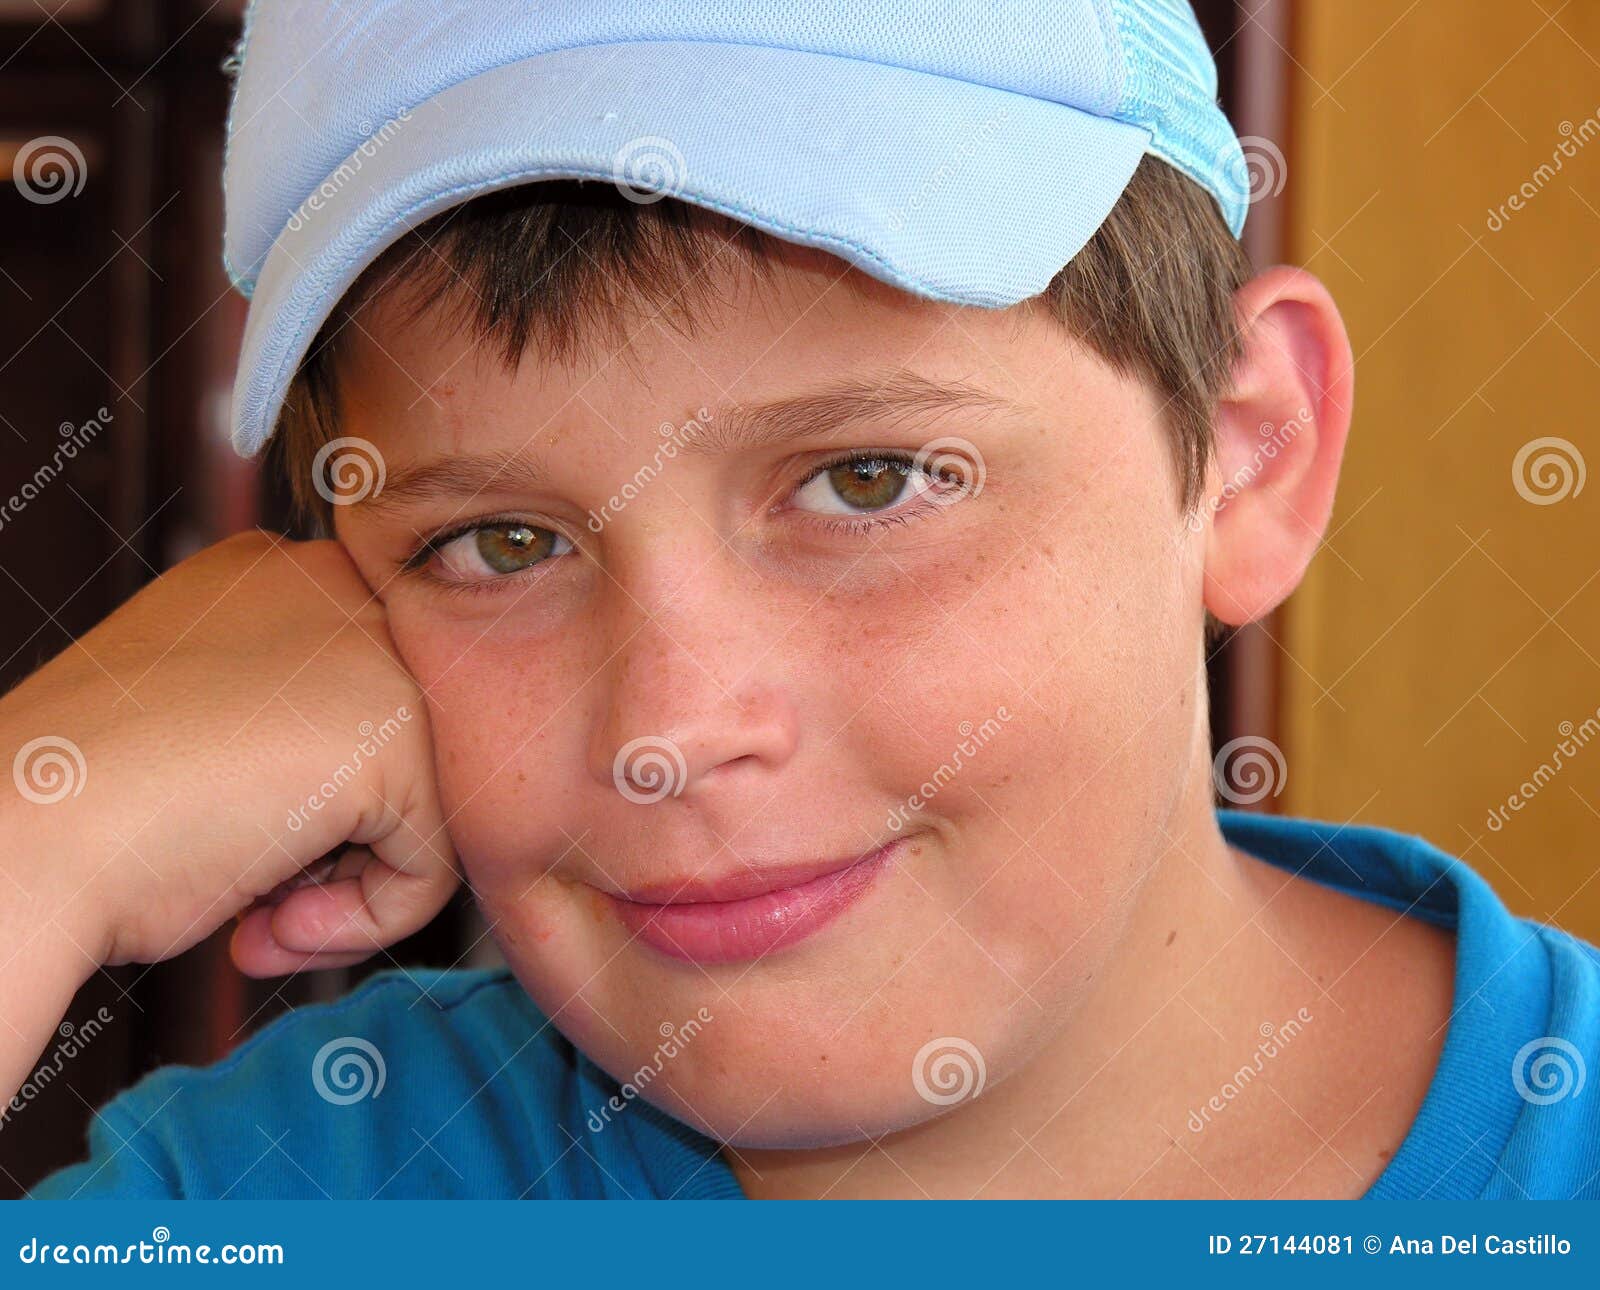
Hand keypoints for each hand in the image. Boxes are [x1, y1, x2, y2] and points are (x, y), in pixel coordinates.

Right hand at [1, 529, 457, 977]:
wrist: (16, 842)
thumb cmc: (87, 808)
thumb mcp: (209, 726)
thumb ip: (298, 723)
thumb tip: (383, 783)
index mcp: (277, 575)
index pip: (368, 704)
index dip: (316, 799)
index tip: (241, 842)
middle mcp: (336, 586)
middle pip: (408, 749)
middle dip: (345, 842)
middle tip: (261, 890)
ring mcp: (377, 648)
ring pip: (434, 805)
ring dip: (353, 886)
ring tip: (261, 911)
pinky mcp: (400, 729)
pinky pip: (438, 861)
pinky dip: (367, 921)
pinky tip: (268, 922)